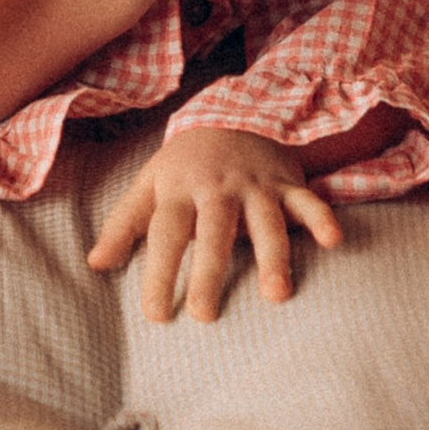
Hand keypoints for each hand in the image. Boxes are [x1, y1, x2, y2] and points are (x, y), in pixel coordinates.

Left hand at [88, 123, 344, 322]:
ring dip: (273, 256)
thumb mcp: (148, 186)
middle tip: (204, 315)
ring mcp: (256, 185)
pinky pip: (307, 200)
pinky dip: (321, 218)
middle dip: (208, 272)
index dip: (158, 273)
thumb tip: (94, 264)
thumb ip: (123, 225)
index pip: (165, 234)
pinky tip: (333, 242)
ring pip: (265, 221)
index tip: (155, 316)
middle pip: (213, 232)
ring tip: (276, 295)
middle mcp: (218, 188)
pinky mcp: (287, 183)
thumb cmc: (184, 165)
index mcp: (179, 191)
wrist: (231, 113)